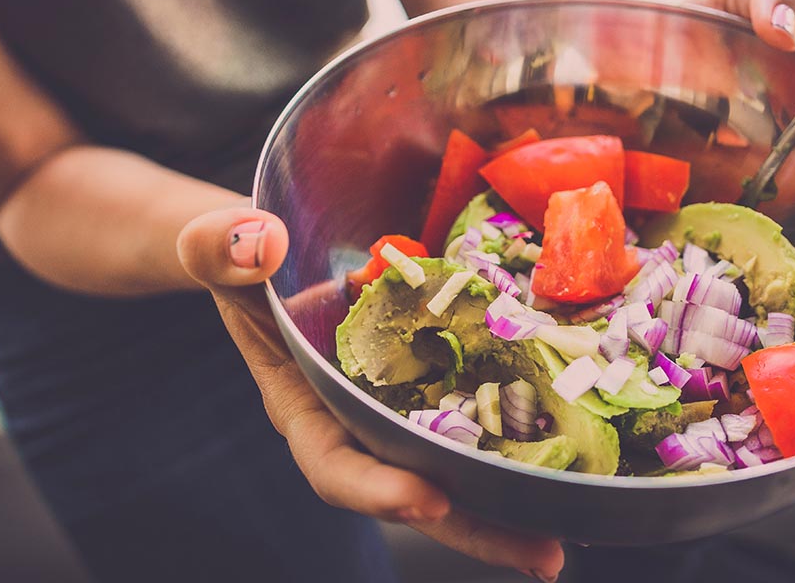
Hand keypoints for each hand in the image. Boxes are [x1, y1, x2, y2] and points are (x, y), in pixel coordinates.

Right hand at [176, 208, 564, 581]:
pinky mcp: (438, 368)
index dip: (376, 488)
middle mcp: (357, 415)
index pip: (332, 462)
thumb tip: (262, 242)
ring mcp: (401, 397)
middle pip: (413, 485)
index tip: (426, 500)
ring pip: (457, 458)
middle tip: (544, 556)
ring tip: (574, 525)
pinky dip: (524, 428)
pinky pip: (480, 404)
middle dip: (473, 525)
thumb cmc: (238, 251)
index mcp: (301, 402)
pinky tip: (577, 445)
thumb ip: (222, 245)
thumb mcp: (217, 243)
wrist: (273, 244)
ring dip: (512, 497)